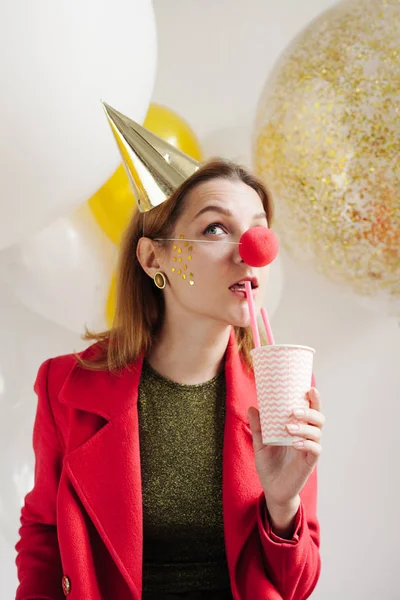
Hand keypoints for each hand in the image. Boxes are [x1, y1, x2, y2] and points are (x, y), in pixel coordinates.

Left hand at [247, 387, 324, 507]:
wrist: (271, 489)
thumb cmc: (269, 465)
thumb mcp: (260, 443)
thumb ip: (258, 427)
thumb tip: (252, 407)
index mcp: (298, 428)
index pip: (310, 410)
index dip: (313, 399)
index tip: (309, 388)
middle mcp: (307, 437)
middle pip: (318, 418)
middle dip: (310, 411)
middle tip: (294, 410)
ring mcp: (309, 450)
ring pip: (317, 432)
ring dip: (305, 427)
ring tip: (288, 427)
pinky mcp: (309, 463)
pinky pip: (315, 450)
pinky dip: (307, 444)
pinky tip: (295, 443)